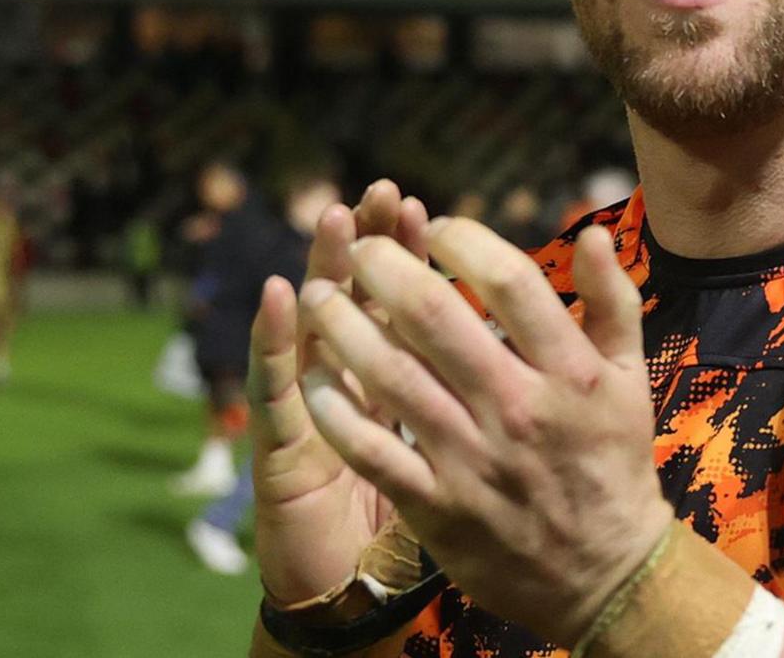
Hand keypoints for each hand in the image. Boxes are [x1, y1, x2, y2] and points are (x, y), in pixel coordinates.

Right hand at [248, 181, 437, 604]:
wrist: (352, 588)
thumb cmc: (412, 508)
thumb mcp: (445, 445)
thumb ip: (464, 380)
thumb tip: (508, 317)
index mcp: (393, 378)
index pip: (398, 296)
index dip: (404, 249)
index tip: (417, 202)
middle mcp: (345, 381)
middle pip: (352, 294)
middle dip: (366, 242)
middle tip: (378, 193)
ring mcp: (309, 406)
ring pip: (312, 323)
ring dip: (322, 268)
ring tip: (334, 219)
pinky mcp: (281, 447)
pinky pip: (278, 389)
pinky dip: (275, 340)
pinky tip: (278, 299)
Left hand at [298, 218, 672, 647]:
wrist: (604, 572)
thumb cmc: (613, 462)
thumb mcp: (628, 377)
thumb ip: (612, 300)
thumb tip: (591, 232)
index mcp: (569, 371)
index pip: (510, 281)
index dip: (464, 240)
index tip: (436, 227)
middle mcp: (518, 408)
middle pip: (434, 317)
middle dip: (384, 269)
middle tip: (358, 246)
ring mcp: (472, 459)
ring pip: (390, 376)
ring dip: (343, 326)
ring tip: (318, 294)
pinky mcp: (437, 505)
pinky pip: (372, 449)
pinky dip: (336, 409)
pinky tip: (314, 377)